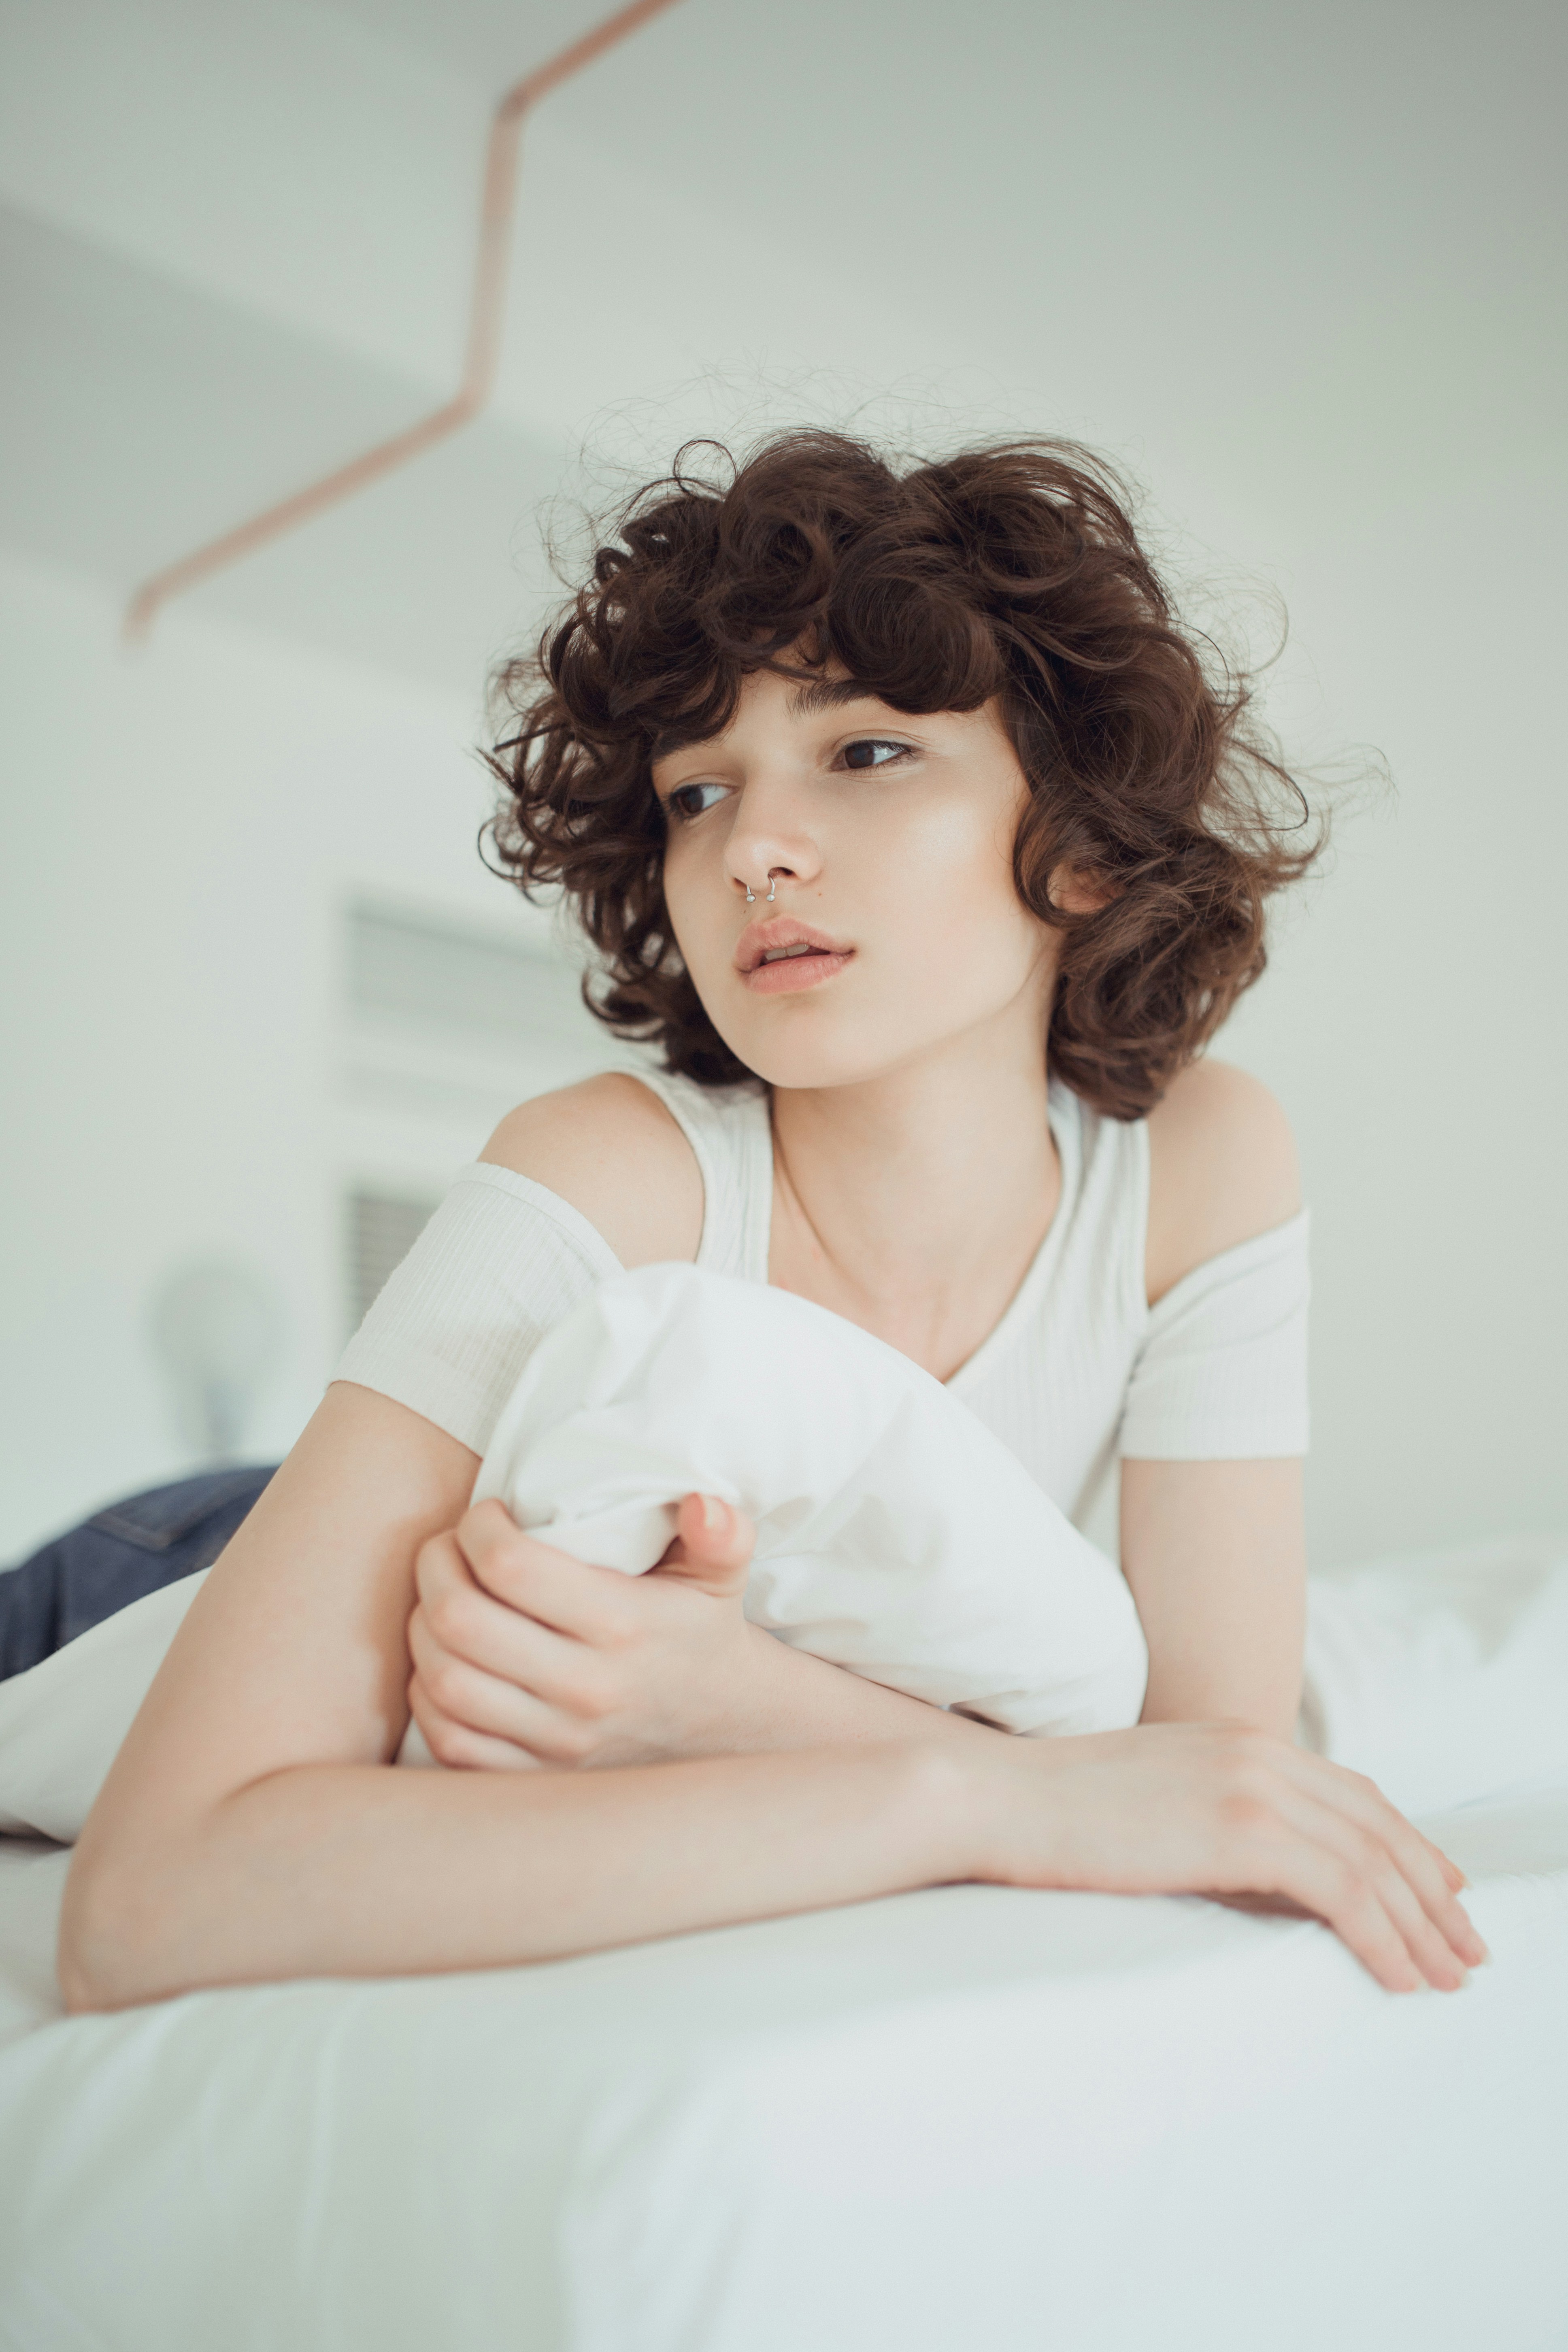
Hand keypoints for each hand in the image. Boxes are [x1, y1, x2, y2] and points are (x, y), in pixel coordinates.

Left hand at [406, 1494, 758, 1770]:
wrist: (720, 1727)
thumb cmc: (701, 1631)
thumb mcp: (721, 1577)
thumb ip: (721, 1534)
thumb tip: (703, 1502)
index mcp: (624, 1627)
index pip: (511, 1566)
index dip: (479, 1527)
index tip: (488, 1515)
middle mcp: (585, 1689)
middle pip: (460, 1619)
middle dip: (436, 1565)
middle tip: (449, 1547)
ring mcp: (556, 1742)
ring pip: (444, 1679)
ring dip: (423, 1625)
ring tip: (443, 1594)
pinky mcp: (534, 1776)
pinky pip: (449, 1737)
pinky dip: (429, 1694)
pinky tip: (446, 1655)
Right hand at [968, 1721, 1486, 1992]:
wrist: (994, 1797)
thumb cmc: (1052, 1813)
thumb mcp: (1150, 1798)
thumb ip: (1209, 1815)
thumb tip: (1255, 1871)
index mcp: (1235, 1739)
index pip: (1352, 1793)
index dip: (1406, 1844)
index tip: (1440, 1892)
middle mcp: (1256, 1751)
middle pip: (1378, 1824)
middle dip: (1432, 1890)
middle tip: (1466, 1945)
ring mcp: (1250, 1785)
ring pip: (1373, 1861)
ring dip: (1420, 1924)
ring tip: (1447, 1974)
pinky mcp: (1239, 1830)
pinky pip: (1342, 1890)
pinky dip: (1383, 1937)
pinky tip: (1399, 1975)